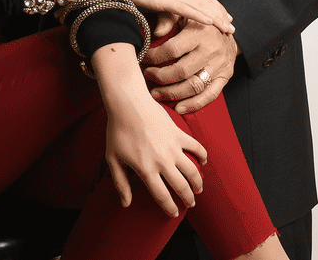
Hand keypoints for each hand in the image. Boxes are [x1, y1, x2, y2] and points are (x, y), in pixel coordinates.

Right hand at [69, 0, 233, 34]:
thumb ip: (159, 3)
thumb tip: (162, 15)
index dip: (213, 4)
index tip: (223, 13)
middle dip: (220, 12)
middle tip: (232, 24)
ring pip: (201, 6)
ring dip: (217, 17)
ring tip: (228, 28)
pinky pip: (188, 9)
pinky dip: (202, 16)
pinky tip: (212, 23)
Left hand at [91, 42, 206, 217]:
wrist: (128, 103)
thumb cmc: (117, 130)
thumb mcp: (113, 158)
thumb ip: (120, 183)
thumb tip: (126, 204)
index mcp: (146, 170)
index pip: (162, 196)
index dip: (169, 208)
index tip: (173, 213)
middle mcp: (162, 161)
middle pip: (181, 187)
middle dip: (188, 199)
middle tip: (190, 204)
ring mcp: (173, 147)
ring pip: (193, 171)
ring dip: (198, 183)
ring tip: (198, 189)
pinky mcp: (179, 134)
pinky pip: (196, 147)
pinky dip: (203, 156)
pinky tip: (203, 162)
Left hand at [142, 19, 237, 113]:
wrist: (227, 28)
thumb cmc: (198, 20)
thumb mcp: (184, 12)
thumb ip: (168, 18)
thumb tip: (156, 32)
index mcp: (199, 33)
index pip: (172, 50)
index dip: (154, 57)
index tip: (142, 58)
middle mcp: (211, 50)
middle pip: (182, 71)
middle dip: (160, 77)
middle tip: (146, 77)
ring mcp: (219, 66)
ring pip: (194, 86)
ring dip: (172, 93)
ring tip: (156, 94)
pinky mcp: (225, 77)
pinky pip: (210, 95)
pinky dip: (194, 104)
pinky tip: (179, 108)